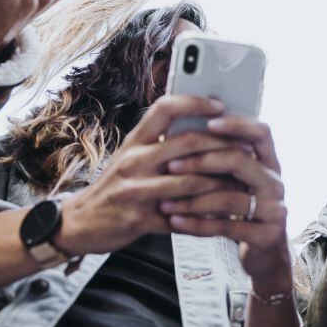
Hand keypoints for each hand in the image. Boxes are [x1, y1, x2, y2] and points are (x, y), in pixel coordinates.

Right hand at [56, 96, 235, 255]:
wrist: (78, 224)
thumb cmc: (114, 187)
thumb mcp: (130, 157)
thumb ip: (158, 143)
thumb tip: (201, 128)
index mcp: (134, 141)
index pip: (165, 108)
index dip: (195, 102)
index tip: (220, 104)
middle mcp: (134, 161)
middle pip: (186, 142)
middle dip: (222, 145)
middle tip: (247, 148)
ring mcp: (136, 191)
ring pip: (189, 181)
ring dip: (221, 182)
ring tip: (243, 182)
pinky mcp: (140, 220)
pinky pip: (182, 218)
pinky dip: (206, 217)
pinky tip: (223, 217)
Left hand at [159, 117, 292, 293]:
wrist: (266, 254)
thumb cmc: (242, 211)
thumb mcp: (239, 182)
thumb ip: (223, 161)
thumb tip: (183, 131)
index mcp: (270, 163)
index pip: (261, 132)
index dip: (237, 124)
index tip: (208, 123)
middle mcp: (276, 183)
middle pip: (242, 161)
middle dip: (202, 161)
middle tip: (171, 165)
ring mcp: (275, 210)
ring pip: (230, 197)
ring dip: (193, 199)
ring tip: (164, 202)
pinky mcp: (266, 235)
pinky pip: (227, 226)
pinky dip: (198, 224)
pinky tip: (175, 222)